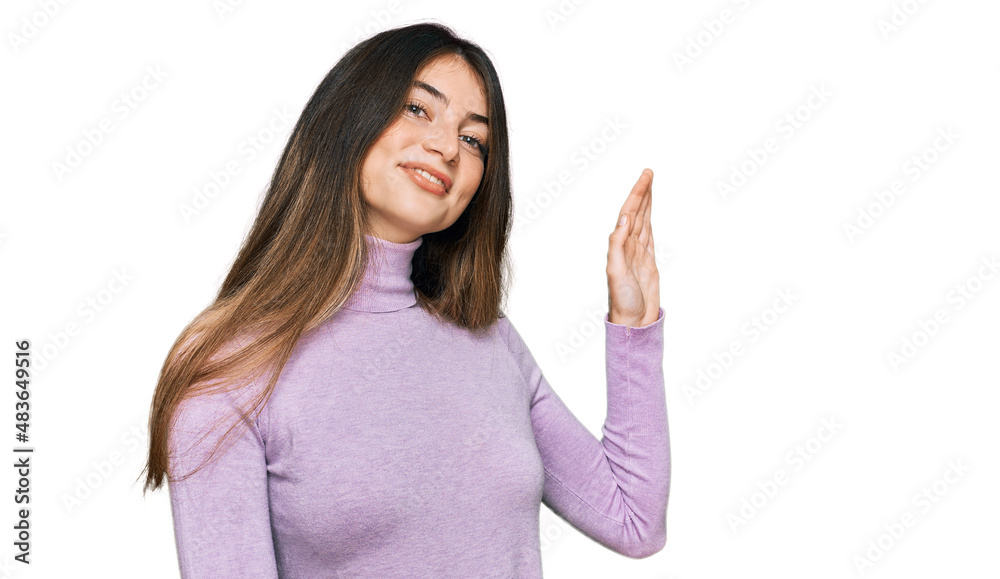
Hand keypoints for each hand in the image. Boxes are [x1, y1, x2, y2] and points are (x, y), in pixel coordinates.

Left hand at [607, 168, 659, 328]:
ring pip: (643, 220)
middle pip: (637, 212)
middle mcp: (628, 245)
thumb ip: (617, 245)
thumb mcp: (616, 271)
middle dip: (643, 192)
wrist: (632, 321)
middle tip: (649, 172)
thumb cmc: (621, 300)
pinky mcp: (648, 261)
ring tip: (650, 185)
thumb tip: (623, 220)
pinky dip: (649, 220)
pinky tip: (649, 213)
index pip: (630, 212)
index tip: (646, 176)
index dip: (638, 193)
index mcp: (620, 245)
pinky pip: (649, 234)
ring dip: (646, 203)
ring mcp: (638, 252)